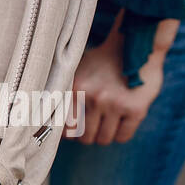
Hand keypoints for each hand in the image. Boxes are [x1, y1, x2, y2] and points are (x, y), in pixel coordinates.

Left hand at [64, 21, 171, 145]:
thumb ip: (63, 94)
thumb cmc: (100, 62)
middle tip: (91, 129)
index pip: (64, 128)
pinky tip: (120, 126)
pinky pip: (123, 136)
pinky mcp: (136, 108)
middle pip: (85, 137)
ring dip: (103, 137)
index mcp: (76, 89)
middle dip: (87, 136)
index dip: (68, 135)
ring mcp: (116, 104)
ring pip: (103, 139)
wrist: (133, 45)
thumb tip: (47, 122)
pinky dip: (120, 136)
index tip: (72, 133)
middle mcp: (94, 98)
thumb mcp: (76, 72)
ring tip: (105, 127)